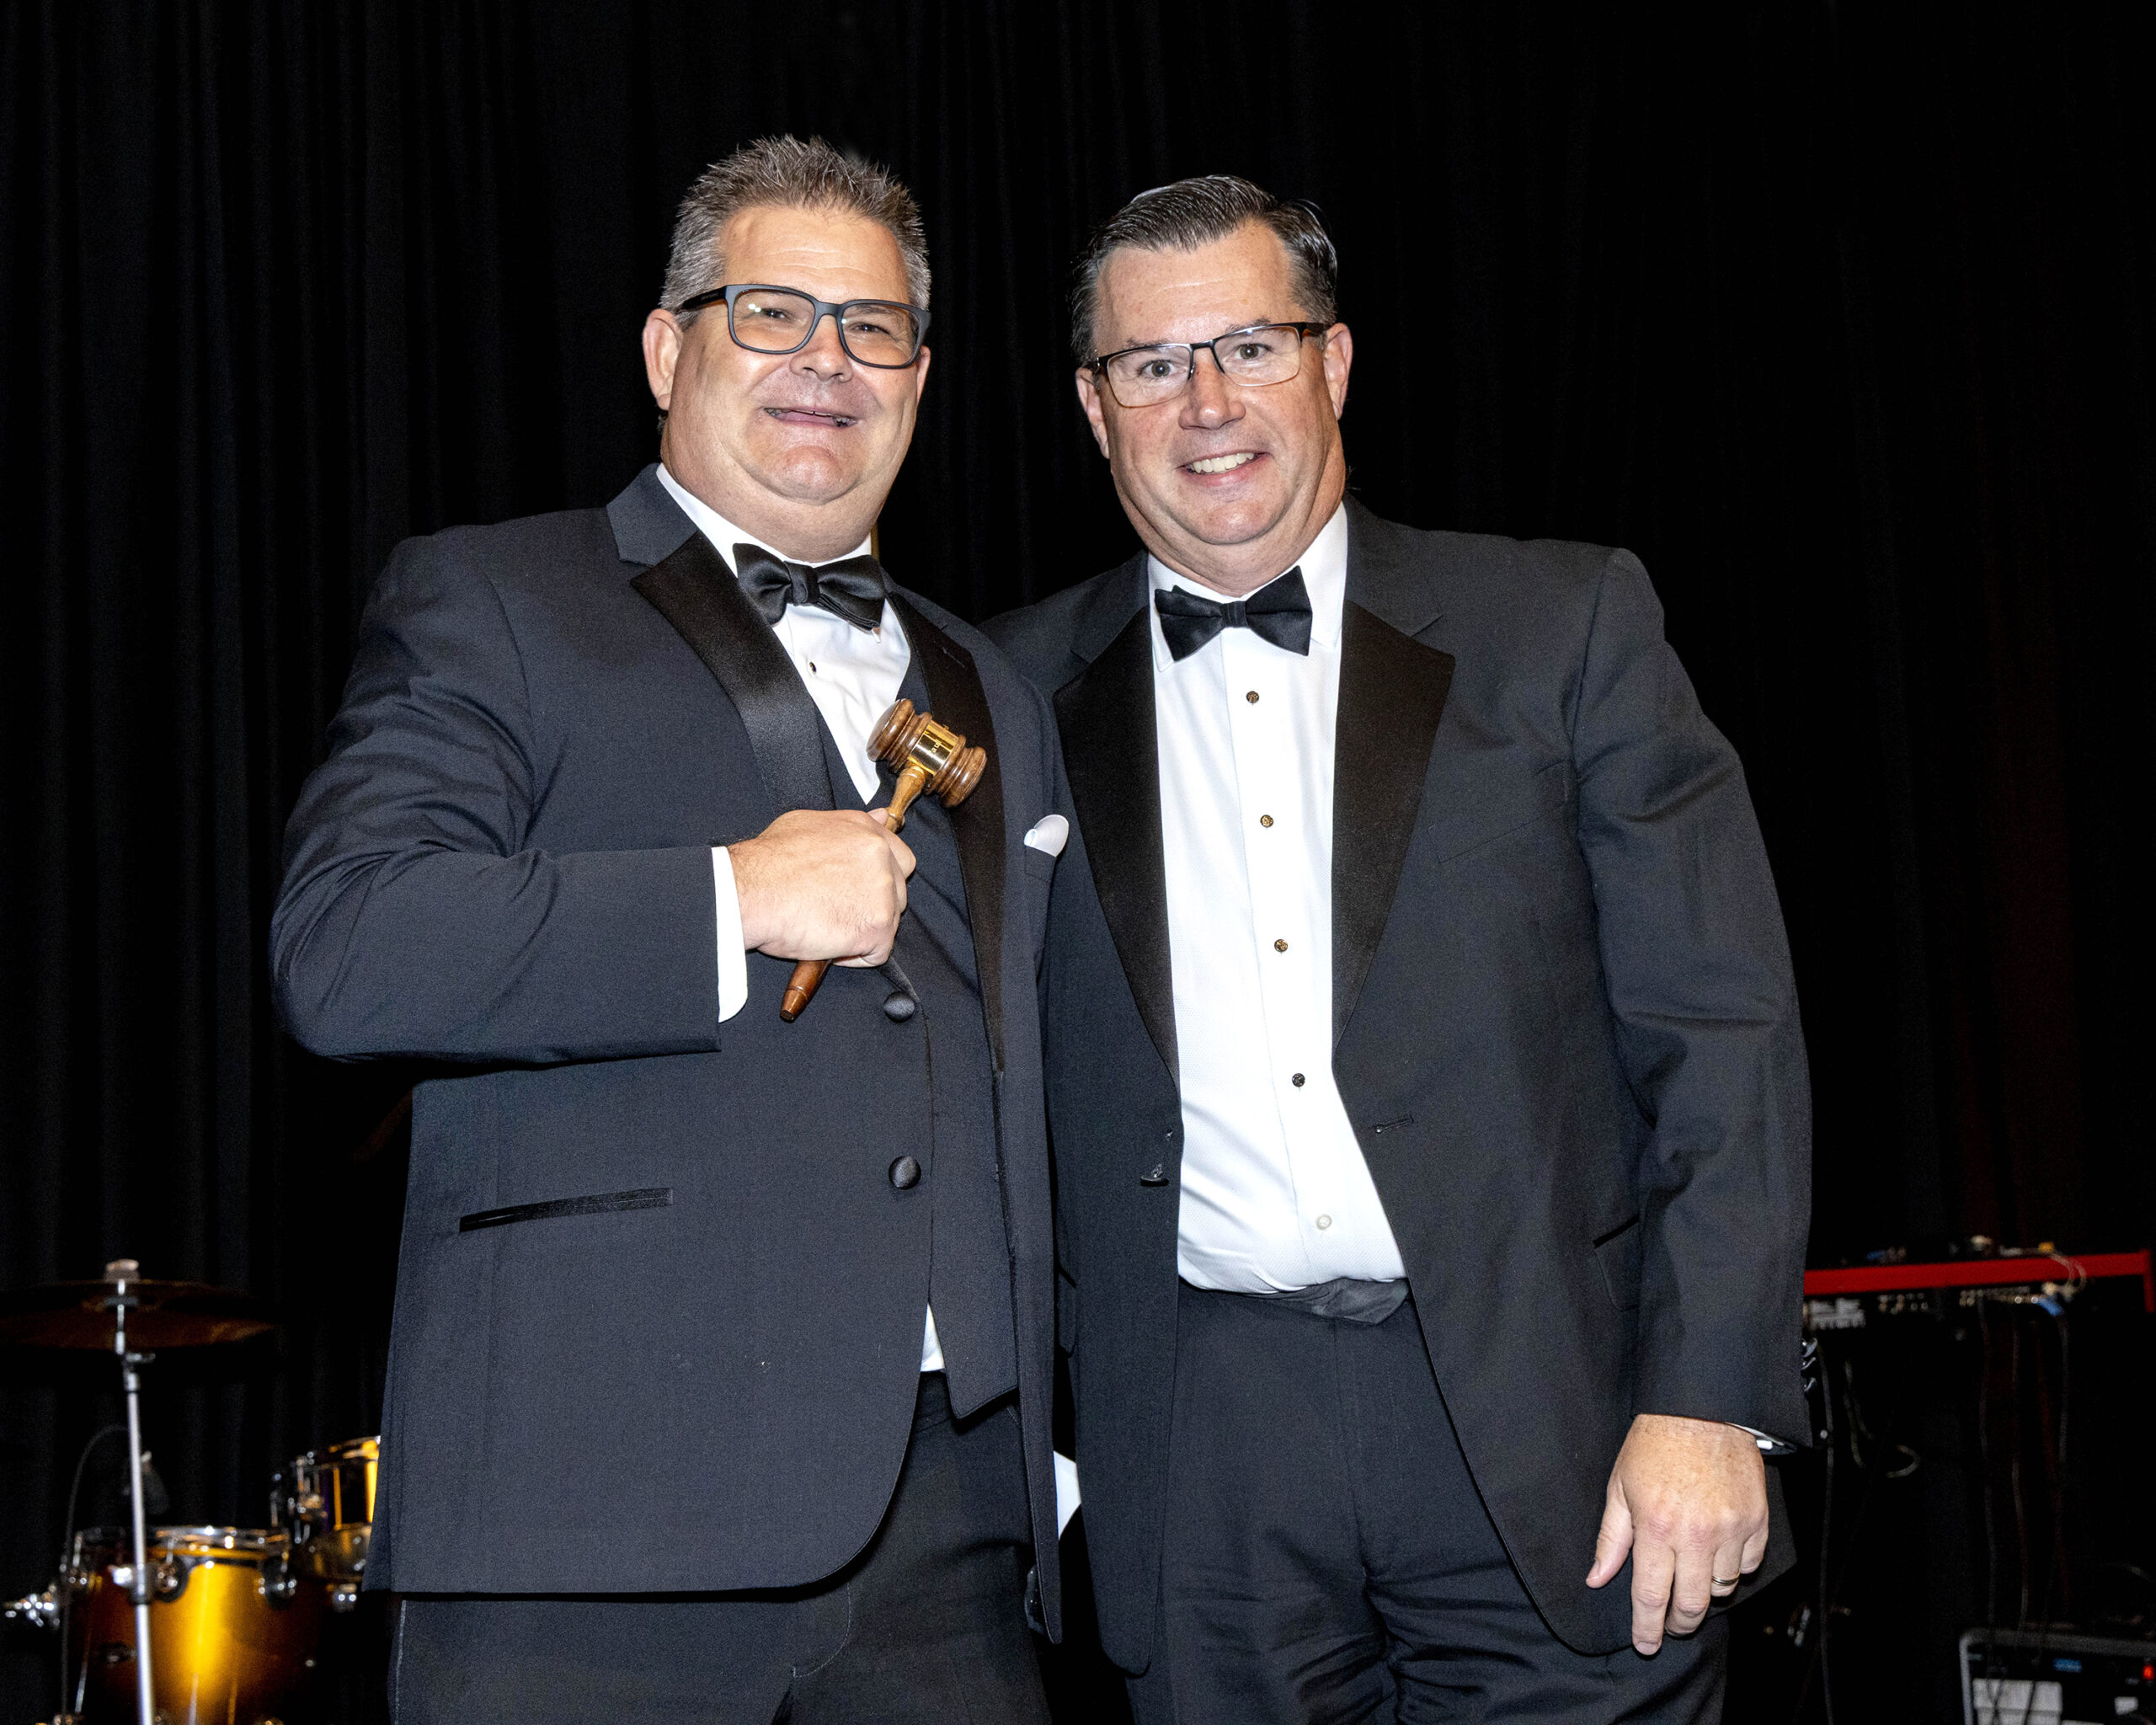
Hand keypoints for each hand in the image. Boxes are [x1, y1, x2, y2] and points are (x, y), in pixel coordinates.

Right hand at [730, 809, 914, 965]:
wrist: (750, 892)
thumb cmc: (768, 863)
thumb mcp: (807, 824)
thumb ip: (850, 825)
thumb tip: (878, 817)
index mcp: (865, 831)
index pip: (900, 858)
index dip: (882, 880)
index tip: (861, 892)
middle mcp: (879, 856)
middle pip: (898, 892)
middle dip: (874, 906)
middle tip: (838, 911)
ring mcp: (882, 891)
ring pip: (890, 921)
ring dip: (863, 929)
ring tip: (827, 926)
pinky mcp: (876, 926)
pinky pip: (879, 951)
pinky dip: (856, 956)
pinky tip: (830, 944)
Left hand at [1585, 1413, 1767, 1654]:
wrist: (1701, 1409)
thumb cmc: (1654, 1444)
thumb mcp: (1620, 1487)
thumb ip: (1610, 1538)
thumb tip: (1597, 1578)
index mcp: (1655, 1528)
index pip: (1649, 1596)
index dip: (1647, 1628)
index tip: (1646, 1644)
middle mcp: (1695, 1535)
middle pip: (1690, 1605)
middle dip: (1678, 1625)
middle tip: (1671, 1627)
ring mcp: (1730, 1530)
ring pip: (1721, 1589)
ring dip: (1705, 1591)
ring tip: (1691, 1576)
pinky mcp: (1756, 1521)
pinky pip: (1747, 1566)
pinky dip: (1733, 1568)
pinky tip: (1718, 1553)